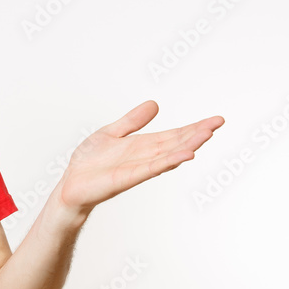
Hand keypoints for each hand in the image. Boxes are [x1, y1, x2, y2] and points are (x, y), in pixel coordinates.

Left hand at [56, 100, 223, 214]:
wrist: (71, 184)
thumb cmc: (89, 163)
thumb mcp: (111, 133)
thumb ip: (133, 121)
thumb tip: (154, 104)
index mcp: (143, 146)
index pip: (174, 135)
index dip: (194, 128)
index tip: (215, 120)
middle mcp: (145, 157)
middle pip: (176, 144)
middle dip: (197, 134)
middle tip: (217, 123)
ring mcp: (138, 168)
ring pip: (169, 155)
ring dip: (188, 146)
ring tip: (207, 135)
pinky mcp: (127, 178)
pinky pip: (152, 168)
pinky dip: (168, 162)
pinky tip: (185, 156)